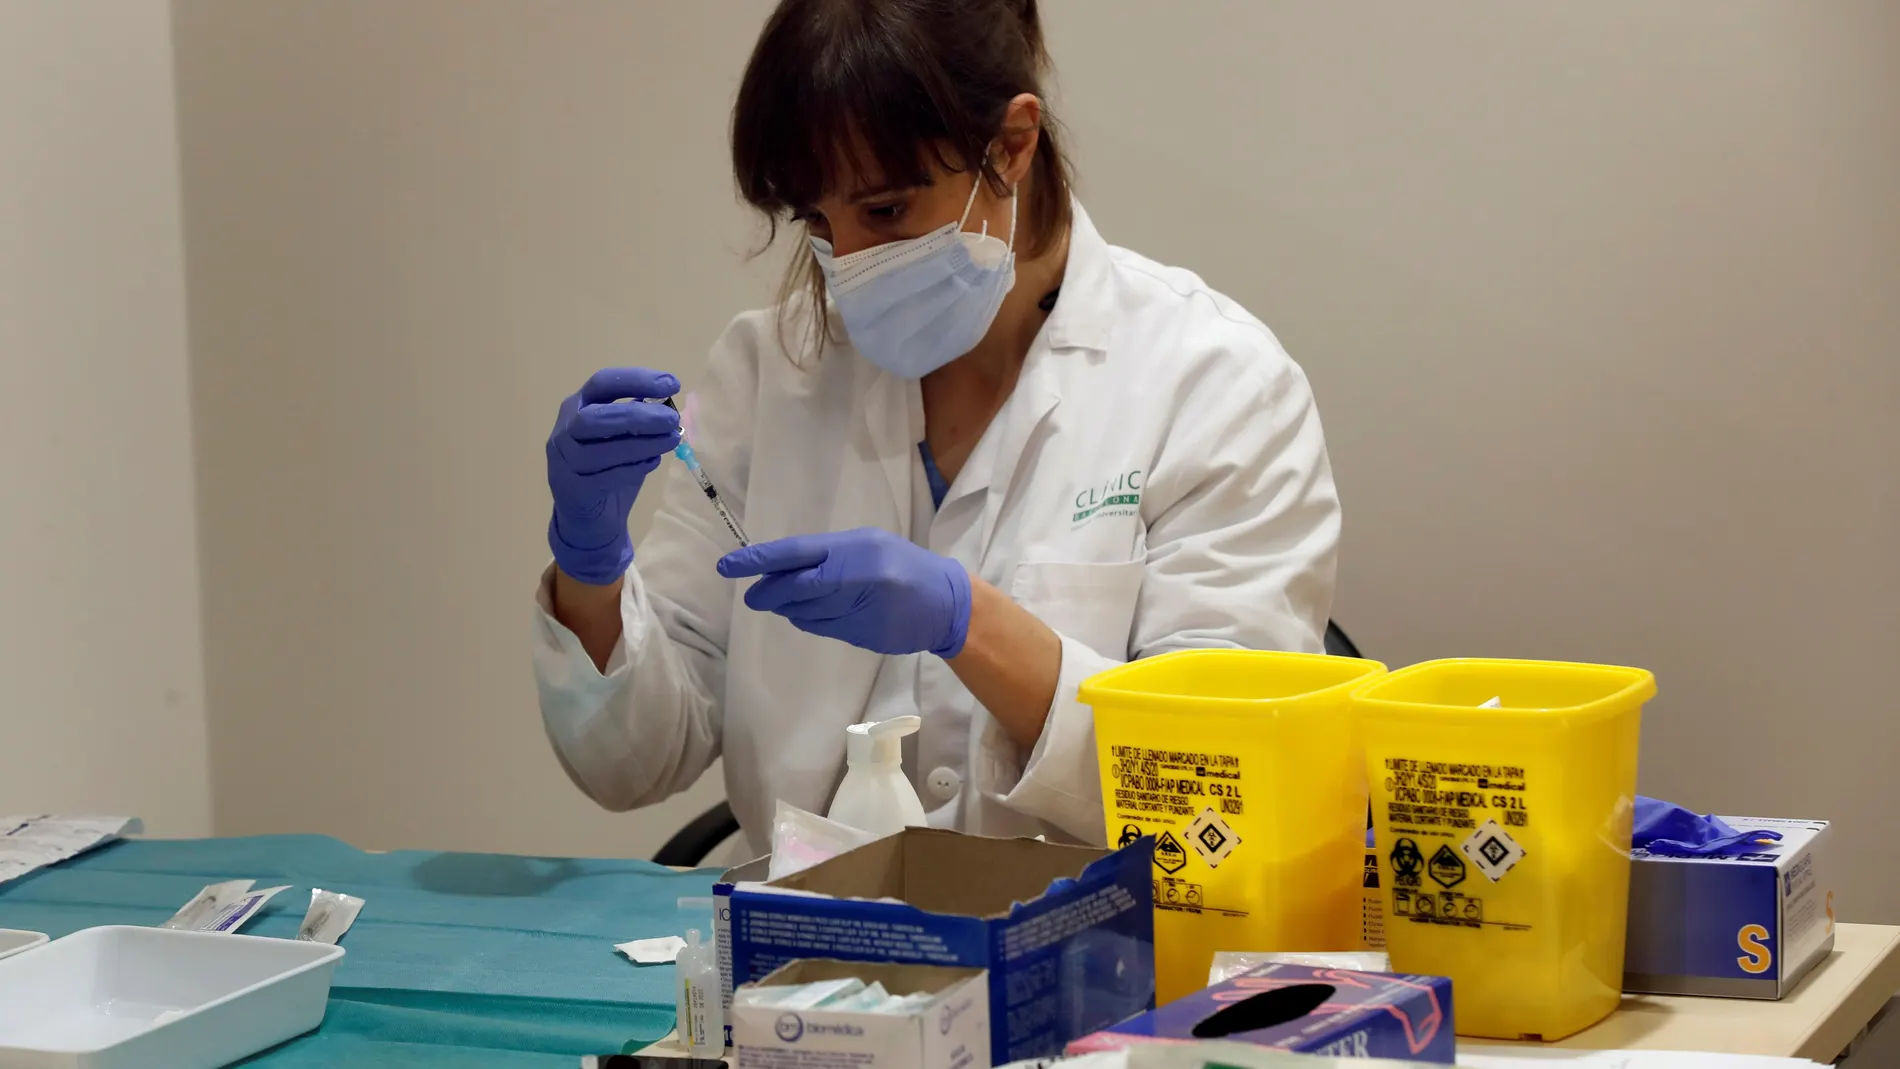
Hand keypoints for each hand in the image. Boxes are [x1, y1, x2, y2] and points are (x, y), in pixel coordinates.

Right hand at [546, 368, 680, 584]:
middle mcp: (564, 430)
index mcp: (577, 407)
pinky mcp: (573, 490)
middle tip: (672, 418)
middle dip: (638, 415)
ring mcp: (564, 462)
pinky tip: (652, 463)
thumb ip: (638, 420)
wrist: (589, 519)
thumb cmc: (608, 469)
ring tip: (672, 440)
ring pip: (601, 449)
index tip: (672, 384)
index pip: (602, 383)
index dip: (637, 380)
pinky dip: (633, 468)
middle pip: (596, 416)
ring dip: (641, 443)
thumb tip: (668, 404)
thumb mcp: (622, 438)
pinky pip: (606, 477)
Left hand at [717, 528, 972, 657]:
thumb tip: (782, 571)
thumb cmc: (905, 565)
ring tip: (790, 602)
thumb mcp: (869, 545)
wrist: (947, 604)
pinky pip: (822, 628)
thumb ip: (829, 556)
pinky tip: (816, 613)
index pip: (796, 554)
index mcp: (855, 549)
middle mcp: (855, 578)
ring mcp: (860, 609)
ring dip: (789, 609)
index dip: (759, 560)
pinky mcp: (863, 635)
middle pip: (795, 588)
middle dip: (769, 593)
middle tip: (754, 596)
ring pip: (805, 612)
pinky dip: (809, 621)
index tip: (728, 566)